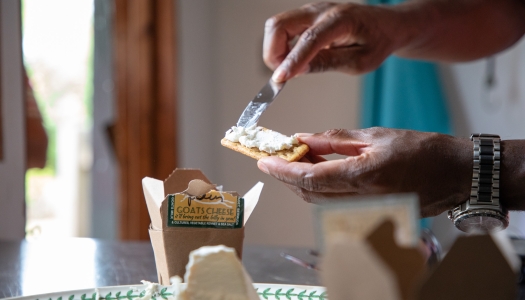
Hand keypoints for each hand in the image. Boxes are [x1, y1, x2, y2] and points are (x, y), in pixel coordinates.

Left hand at [257, 128, 471, 216]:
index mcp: (363, 175)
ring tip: (294, 160)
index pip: (310, 178)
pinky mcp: (372, 213)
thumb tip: (305, 138)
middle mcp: (363, 198)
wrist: (457, 174)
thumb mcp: (376, 135)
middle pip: (309, 194)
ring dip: (301, 183)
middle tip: (275, 157)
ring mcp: (367, 210)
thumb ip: (336, 140)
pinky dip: (320, 189)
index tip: (264, 160)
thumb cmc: (424, 150)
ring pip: (320, 202)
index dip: (282, 170)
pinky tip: (318, 172)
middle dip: (286, 177)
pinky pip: (335, 204)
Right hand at [263, 2, 407, 81]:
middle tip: (283, 75)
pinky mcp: (306, 16)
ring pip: (276, 26)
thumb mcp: (360, 61)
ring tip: (290, 69)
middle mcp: (321, 10)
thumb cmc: (378, 42)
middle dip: (273, 53)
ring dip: (275, 50)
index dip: (291, 61)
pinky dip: (280, 46)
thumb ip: (328, 63)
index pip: (308, 40)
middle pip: (279, 25)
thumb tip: (298, 71)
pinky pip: (283, 28)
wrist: (387, 24)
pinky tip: (294, 60)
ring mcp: (311, 11)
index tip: (279, 80)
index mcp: (340, 20)